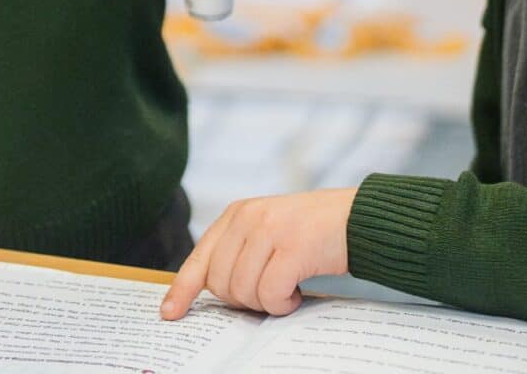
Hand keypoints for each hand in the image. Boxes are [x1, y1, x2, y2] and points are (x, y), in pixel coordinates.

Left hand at [160, 189, 355, 318]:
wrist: (357, 218)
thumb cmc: (311, 234)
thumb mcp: (267, 232)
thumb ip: (239, 251)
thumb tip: (206, 293)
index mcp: (237, 213)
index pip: (200, 257)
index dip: (182, 289)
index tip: (169, 314)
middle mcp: (248, 217)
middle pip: (221, 284)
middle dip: (244, 300)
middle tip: (271, 290)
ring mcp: (270, 229)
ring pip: (244, 292)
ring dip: (268, 302)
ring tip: (288, 285)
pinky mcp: (293, 247)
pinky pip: (270, 294)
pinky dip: (284, 303)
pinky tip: (298, 290)